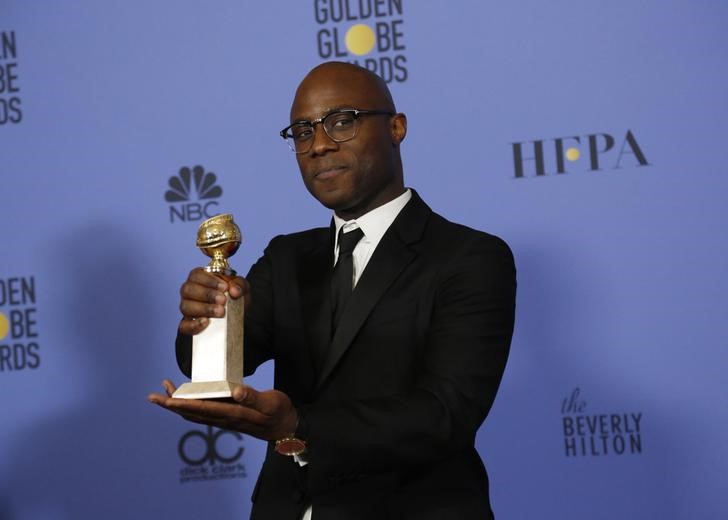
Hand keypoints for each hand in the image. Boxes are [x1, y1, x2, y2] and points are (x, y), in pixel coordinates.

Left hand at [148, 380, 298, 441]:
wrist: (286, 428)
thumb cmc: (279, 413)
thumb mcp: (270, 402)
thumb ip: (253, 397)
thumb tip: (236, 391)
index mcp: (233, 413)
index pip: (201, 409)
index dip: (182, 404)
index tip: (166, 399)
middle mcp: (225, 418)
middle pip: (192, 413)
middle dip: (172, 405)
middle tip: (153, 395)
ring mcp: (226, 419)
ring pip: (196, 413)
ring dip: (179, 405)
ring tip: (166, 392)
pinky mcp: (229, 417)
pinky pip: (204, 413)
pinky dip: (191, 406)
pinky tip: (188, 399)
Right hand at [178, 268, 249, 334]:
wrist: (238, 316)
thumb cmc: (234, 296)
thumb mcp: (241, 287)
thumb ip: (239, 285)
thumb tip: (234, 290)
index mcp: (199, 277)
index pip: (196, 275)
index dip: (209, 281)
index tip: (224, 287)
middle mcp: (189, 291)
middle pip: (188, 290)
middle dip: (207, 294)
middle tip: (223, 300)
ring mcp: (187, 308)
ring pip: (186, 306)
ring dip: (204, 309)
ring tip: (220, 312)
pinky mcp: (188, 324)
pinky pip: (185, 325)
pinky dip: (194, 324)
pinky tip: (206, 322)